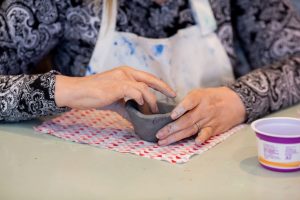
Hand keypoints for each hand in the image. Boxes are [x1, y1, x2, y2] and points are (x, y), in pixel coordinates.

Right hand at [54, 66, 175, 112]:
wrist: (77, 92)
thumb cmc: (93, 95)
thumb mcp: (114, 101)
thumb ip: (127, 107)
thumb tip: (136, 119)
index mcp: (125, 73)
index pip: (147, 77)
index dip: (160, 84)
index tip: (170, 92)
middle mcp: (126, 72)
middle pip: (150, 79)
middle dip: (164, 88)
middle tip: (173, 96)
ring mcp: (122, 78)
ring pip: (145, 89)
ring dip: (151, 102)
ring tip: (152, 113)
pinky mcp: (118, 85)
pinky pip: (136, 92)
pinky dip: (141, 101)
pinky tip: (141, 108)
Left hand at [156, 87, 245, 145]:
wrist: (236, 102)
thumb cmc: (213, 97)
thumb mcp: (200, 93)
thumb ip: (187, 102)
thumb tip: (172, 113)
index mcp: (199, 97)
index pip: (189, 102)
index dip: (180, 109)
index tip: (171, 116)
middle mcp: (203, 109)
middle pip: (186, 120)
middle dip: (171, 129)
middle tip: (158, 135)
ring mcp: (208, 120)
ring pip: (190, 129)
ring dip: (176, 137)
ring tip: (163, 141)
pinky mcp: (214, 128)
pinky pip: (207, 133)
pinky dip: (202, 138)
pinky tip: (195, 142)